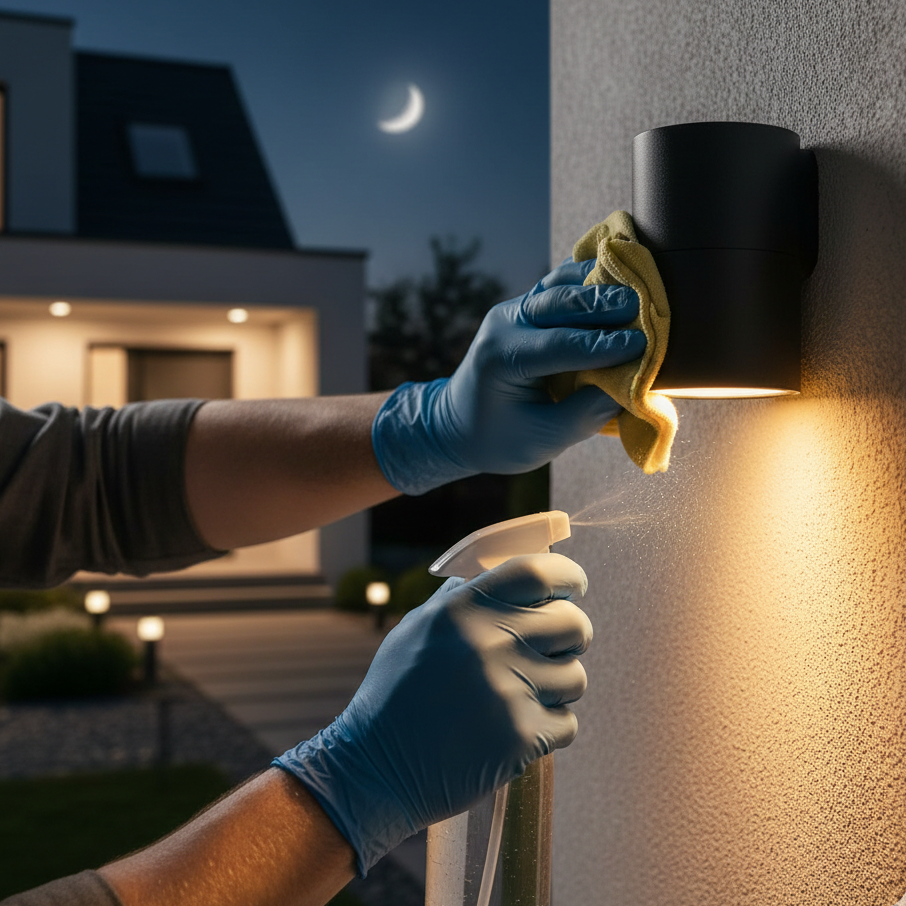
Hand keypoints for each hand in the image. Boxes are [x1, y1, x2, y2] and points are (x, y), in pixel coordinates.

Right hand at [274, 552, 592, 874]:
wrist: (375, 768)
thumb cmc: (395, 694)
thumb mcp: (418, 629)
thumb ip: (461, 599)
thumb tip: (500, 575)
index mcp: (464, 609)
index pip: (540, 573)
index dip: (567, 576)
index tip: (573, 587)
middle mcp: (490, 643)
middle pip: (574, 624)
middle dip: (570, 636)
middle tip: (552, 649)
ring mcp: (509, 691)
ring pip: (576, 676)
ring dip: (558, 686)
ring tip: (524, 695)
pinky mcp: (522, 737)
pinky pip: (567, 723)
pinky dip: (549, 728)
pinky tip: (517, 729)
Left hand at [371, 258, 643, 494]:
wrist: (458, 425)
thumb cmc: (499, 438)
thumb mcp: (543, 439)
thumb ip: (586, 414)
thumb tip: (634, 388)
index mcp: (503, 358)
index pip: (560, 346)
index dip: (604, 346)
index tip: (642, 345)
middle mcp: (505, 324)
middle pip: (560, 303)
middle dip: (606, 303)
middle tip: (648, 305)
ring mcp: (514, 310)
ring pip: (560, 284)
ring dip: (601, 283)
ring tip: (641, 285)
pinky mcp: (527, 307)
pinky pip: (560, 284)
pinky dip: (590, 278)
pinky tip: (621, 273)